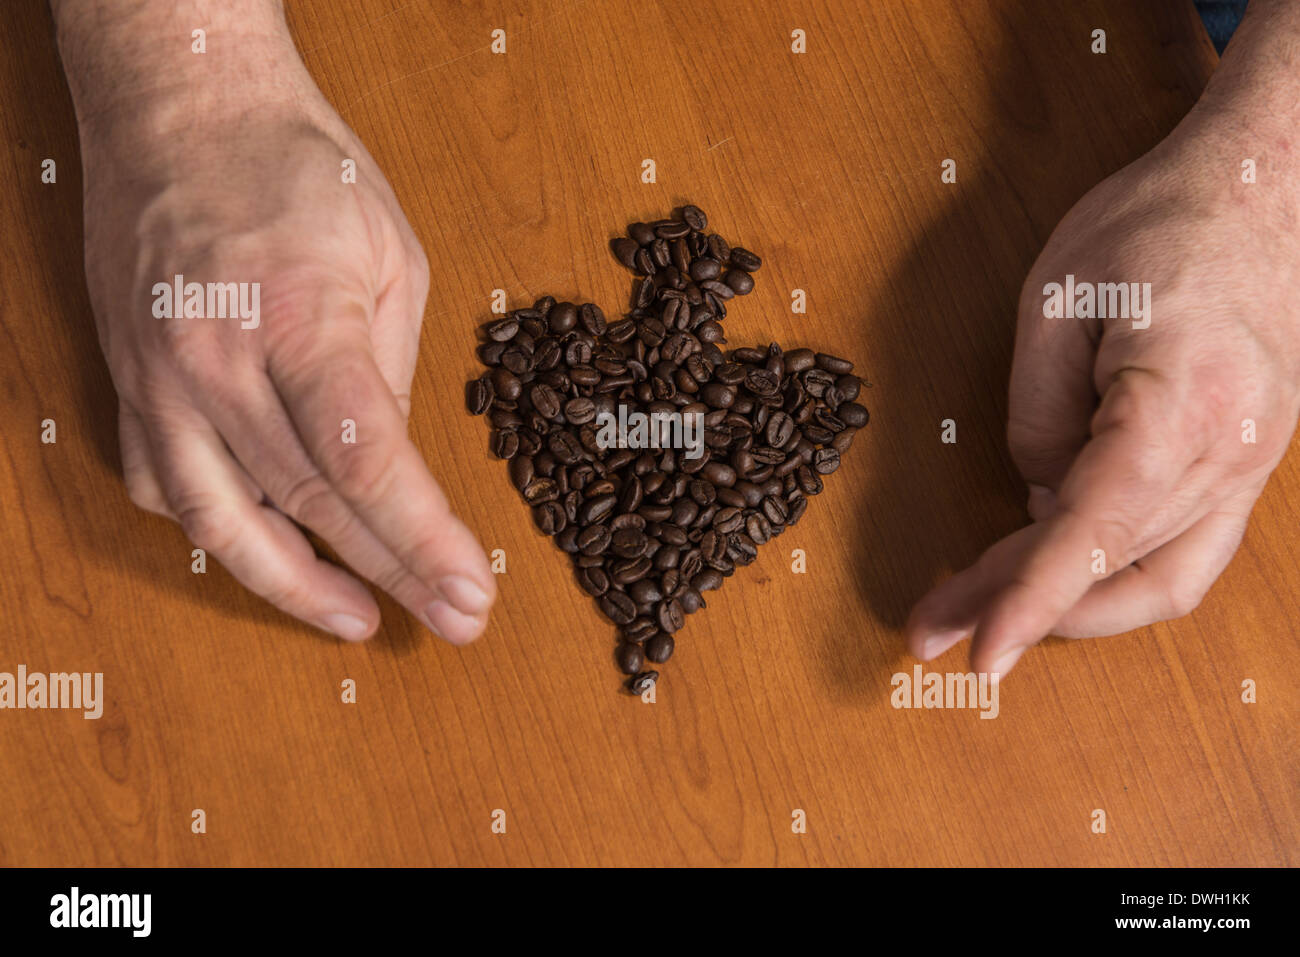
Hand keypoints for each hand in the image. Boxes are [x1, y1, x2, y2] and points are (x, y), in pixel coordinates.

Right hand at [69, 15, 494, 642]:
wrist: (183, 112)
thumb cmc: (299, 170)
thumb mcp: (391, 256)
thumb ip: (392, 370)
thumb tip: (393, 462)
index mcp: (297, 318)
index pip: (365, 460)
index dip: (421, 536)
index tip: (468, 590)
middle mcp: (216, 362)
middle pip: (309, 502)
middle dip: (389, 573)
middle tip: (452, 622)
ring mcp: (162, 380)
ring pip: (222, 521)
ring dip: (294, 586)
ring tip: (359, 621)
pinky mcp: (132, 383)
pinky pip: (165, 486)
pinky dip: (215, 533)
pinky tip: (261, 556)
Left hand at [907, 104, 1299, 676]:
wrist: (1272, 183)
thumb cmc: (1159, 222)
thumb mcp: (1056, 303)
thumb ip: (1036, 415)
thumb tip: (1036, 496)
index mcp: (1183, 401)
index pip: (1095, 530)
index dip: (1030, 599)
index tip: (979, 652)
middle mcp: (1234, 451)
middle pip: (1110, 563)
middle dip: (1012, 602)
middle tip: (931, 623)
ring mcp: (1253, 466)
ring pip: (1154, 576)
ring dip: (1062, 604)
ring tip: (977, 605)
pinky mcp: (1248, 466)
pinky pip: (1187, 554)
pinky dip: (1117, 579)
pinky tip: (1057, 576)